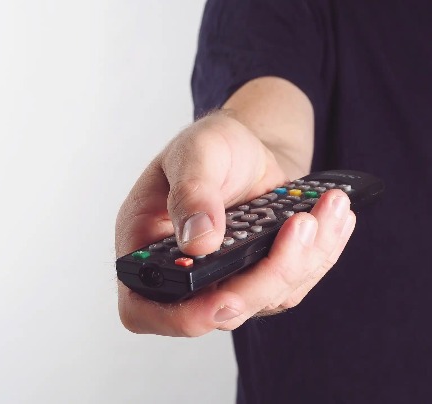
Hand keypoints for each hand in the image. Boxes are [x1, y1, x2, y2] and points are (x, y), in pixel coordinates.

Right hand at [115, 113, 355, 335]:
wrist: (246, 148)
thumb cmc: (211, 146)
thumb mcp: (195, 153)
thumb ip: (191, 192)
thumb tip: (199, 241)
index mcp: (147, 246)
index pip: (143, 306)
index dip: (180, 317)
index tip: (223, 297)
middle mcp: (185, 272)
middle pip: (220, 311)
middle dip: (269, 276)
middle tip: (300, 224)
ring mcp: (225, 278)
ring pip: (268, 299)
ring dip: (306, 257)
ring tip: (330, 208)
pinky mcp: (260, 273)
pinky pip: (294, 280)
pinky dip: (321, 252)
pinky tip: (335, 218)